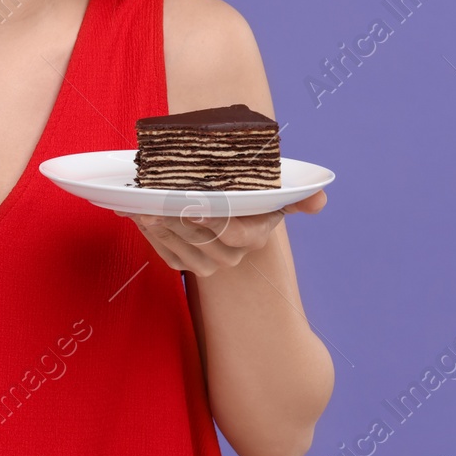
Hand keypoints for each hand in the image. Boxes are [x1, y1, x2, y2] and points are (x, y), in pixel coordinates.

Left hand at [115, 189, 326, 276]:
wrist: (229, 207)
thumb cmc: (250, 192)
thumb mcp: (275, 191)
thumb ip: (297, 195)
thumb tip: (320, 198)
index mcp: (254, 235)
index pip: (235, 233)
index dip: (214, 222)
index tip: (193, 206)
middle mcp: (232, 255)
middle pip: (202, 240)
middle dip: (175, 222)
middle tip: (153, 202)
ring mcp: (208, 263)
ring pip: (181, 249)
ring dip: (158, 229)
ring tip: (139, 207)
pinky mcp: (186, 264)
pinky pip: (166, 254)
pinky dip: (149, 236)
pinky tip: (134, 215)